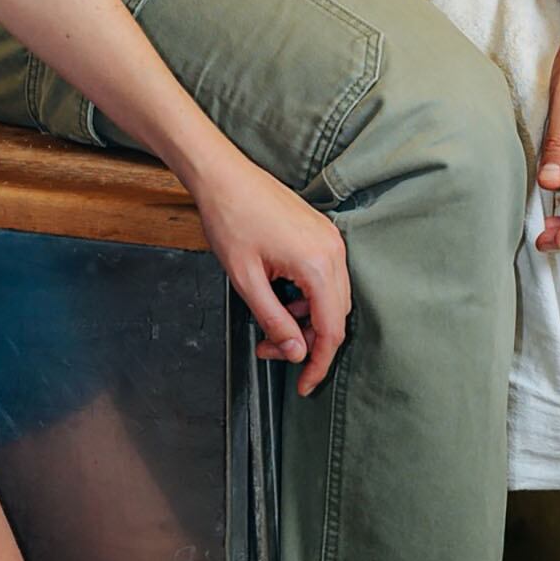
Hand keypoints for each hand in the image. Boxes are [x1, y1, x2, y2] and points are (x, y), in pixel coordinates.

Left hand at [186, 151, 351, 398]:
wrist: (223, 175)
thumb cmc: (230, 219)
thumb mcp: (246, 280)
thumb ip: (274, 320)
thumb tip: (296, 352)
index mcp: (317, 264)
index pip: (331, 330)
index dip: (319, 364)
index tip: (304, 385)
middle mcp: (332, 250)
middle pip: (335, 316)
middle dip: (307, 341)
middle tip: (271, 348)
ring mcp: (329, 238)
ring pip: (331, 297)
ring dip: (306, 318)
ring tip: (270, 323)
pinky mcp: (320, 232)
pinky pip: (325, 276)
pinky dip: (307, 296)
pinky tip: (280, 297)